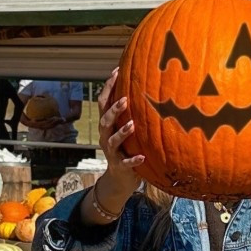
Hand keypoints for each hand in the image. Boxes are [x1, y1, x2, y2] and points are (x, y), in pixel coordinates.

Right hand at [89, 67, 143, 220]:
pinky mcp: (119, 166)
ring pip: (113, 140)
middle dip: (114, 110)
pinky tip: (143, 157)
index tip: (116, 71)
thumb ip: (131, 111)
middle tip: (125, 100)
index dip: (108, 87)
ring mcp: (111, 152)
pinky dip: (133, 160)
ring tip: (133, 125)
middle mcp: (106, 136)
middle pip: (105, 120)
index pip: (103, 102)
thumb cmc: (126, 147)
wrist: (119, 178)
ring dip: (122, 132)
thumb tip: (147, 86)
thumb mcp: (125, 127)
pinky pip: (125, 163)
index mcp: (107, 124)